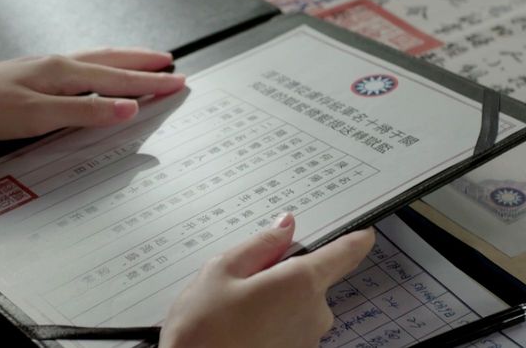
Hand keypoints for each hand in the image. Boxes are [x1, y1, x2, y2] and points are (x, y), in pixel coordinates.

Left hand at [0, 48, 184, 142]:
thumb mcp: (38, 116)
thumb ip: (85, 112)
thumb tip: (127, 108)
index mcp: (64, 71)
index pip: (120, 76)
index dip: (152, 81)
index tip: (177, 81)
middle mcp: (59, 65)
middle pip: (113, 59)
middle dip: (145, 61)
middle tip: (170, 64)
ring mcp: (48, 70)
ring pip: (98, 61)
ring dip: (126, 61)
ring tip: (145, 62)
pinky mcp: (38, 80)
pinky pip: (83, 70)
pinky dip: (103, 70)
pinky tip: (99, 78)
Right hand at [160, 213, 374, 347]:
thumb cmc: (202, 329)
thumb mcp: (222, 270)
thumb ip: (261, 245)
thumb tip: (285, 227)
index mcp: (299, 284)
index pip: (345, 253)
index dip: (355, 239)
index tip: (362, 232)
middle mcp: (313, 314)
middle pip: (313, 278)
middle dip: (285, 272)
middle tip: (247, 276)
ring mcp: (307, 339)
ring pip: (299, 303)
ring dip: (277, 298)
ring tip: (236, 306)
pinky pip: (291, 326)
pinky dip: (273, 319)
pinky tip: (241, 324)